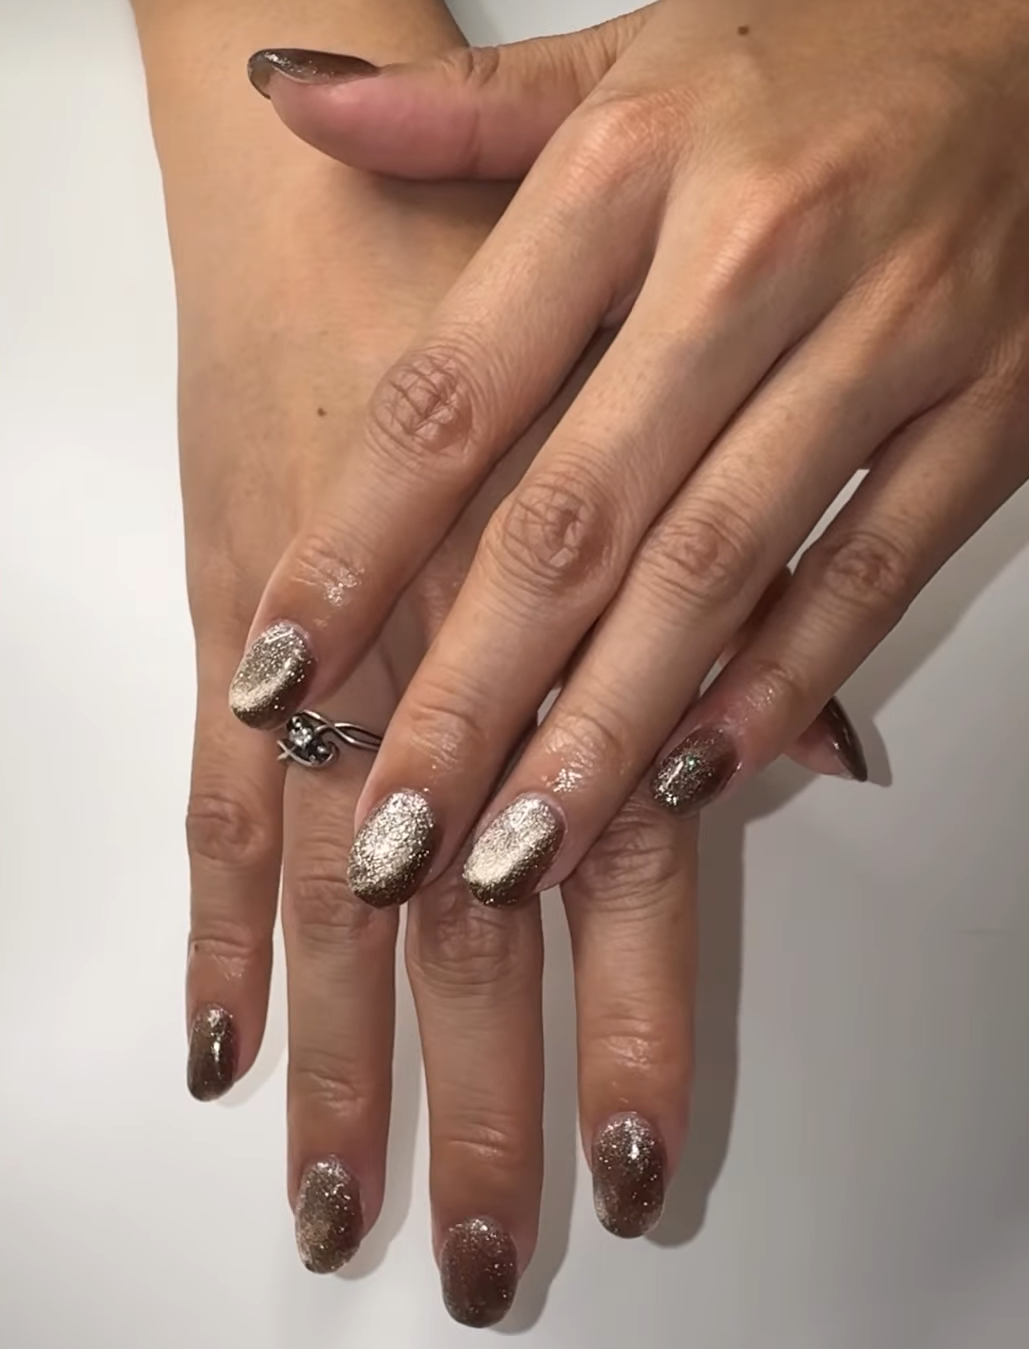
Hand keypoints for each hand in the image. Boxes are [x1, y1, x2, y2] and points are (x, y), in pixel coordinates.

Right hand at [142, 6, 719, 1323]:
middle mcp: (447, 670)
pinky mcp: (231, 643)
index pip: (616, 879)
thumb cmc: (520, 307)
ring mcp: (324, 666)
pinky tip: (221, 1049)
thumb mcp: (671, 434)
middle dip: (479, 1112)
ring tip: (338, 1209)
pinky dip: (218, 942)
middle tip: (477, 1264)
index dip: (633, 1036)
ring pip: (333, 910)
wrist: (342, 195)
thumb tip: (813, 766)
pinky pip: (214, 815)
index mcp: (574, 629)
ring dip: (339, 1068)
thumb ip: (739, 612)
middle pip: (465, 933)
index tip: (642, 1171)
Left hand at [230, 0, 984, 906]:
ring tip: (514, 855)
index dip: (353, 547)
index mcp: (631, 165)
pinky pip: (870, 574)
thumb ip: (455, 112)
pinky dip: (779, 686)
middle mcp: (750, 257)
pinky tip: (689, 781)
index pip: (452, 392)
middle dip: (471, 701)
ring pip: (716, 571)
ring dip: (606, 732)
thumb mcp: (632, 58)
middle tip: (391, 839)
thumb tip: (288, 105)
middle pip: (574, 520)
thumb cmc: (823, 55)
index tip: (275, 669)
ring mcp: (885, 339)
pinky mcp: (990, 413)